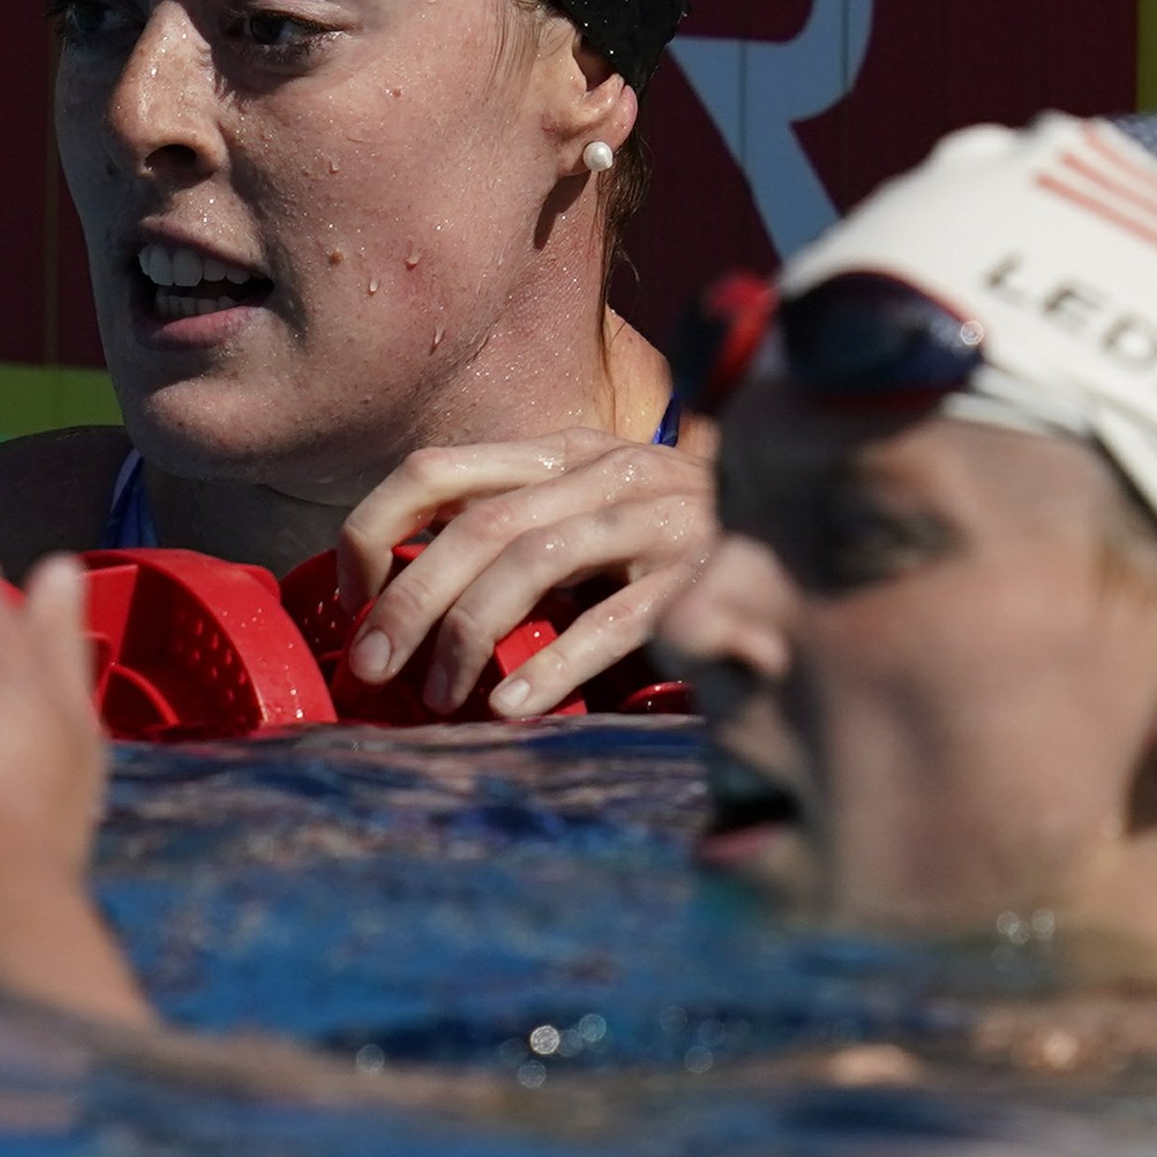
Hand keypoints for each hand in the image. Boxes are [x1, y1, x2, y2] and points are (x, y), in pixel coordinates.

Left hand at [334, 429, 718, 717]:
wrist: (805, 537)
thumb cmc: (670, 542)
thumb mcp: (588, 514)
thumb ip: (512, 531)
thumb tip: (401, 592)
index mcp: (563, 451)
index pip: (438, 469)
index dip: (373, 529)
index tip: (351, 596)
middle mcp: (606, 470)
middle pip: (479, 524)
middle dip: (409, 600)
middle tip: (372, 668)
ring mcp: (657, 518)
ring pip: (535, 561)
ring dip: (472, 633)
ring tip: (441, 696)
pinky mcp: (699, 575)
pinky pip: (614, 620)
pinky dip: (554, 664)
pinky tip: (513, 706)